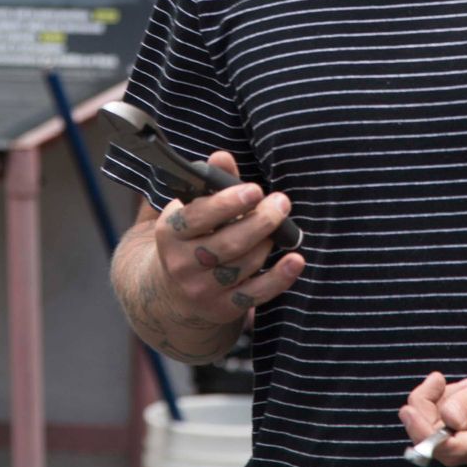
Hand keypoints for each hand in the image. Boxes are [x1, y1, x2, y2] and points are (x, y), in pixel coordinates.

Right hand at [153, 151, 303, 324]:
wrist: (170, 293)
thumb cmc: (189, 238)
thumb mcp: (188, 211)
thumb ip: (210, 184)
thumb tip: (223, 157)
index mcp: (169, 233)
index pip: (197, 217)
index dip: (227, 204)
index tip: (254, 190)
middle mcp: (183, 264)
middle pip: (228, 243)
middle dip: (260, 221)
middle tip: (281, 203)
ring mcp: (202, 290)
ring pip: (245, 265)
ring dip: (268, 242)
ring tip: (279, 226)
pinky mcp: (223, 308)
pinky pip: (257, 294)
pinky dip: (280, 277)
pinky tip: (296, 259)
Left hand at [397, 347, 466, 466]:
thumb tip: (447, 418)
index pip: (448, 449)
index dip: (422, 431)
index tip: (409, 407)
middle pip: (437, 443)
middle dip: (428, 409)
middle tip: (440, 378)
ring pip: (443, 435)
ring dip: (443, 405)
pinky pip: (454, 432)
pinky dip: (452, 409)